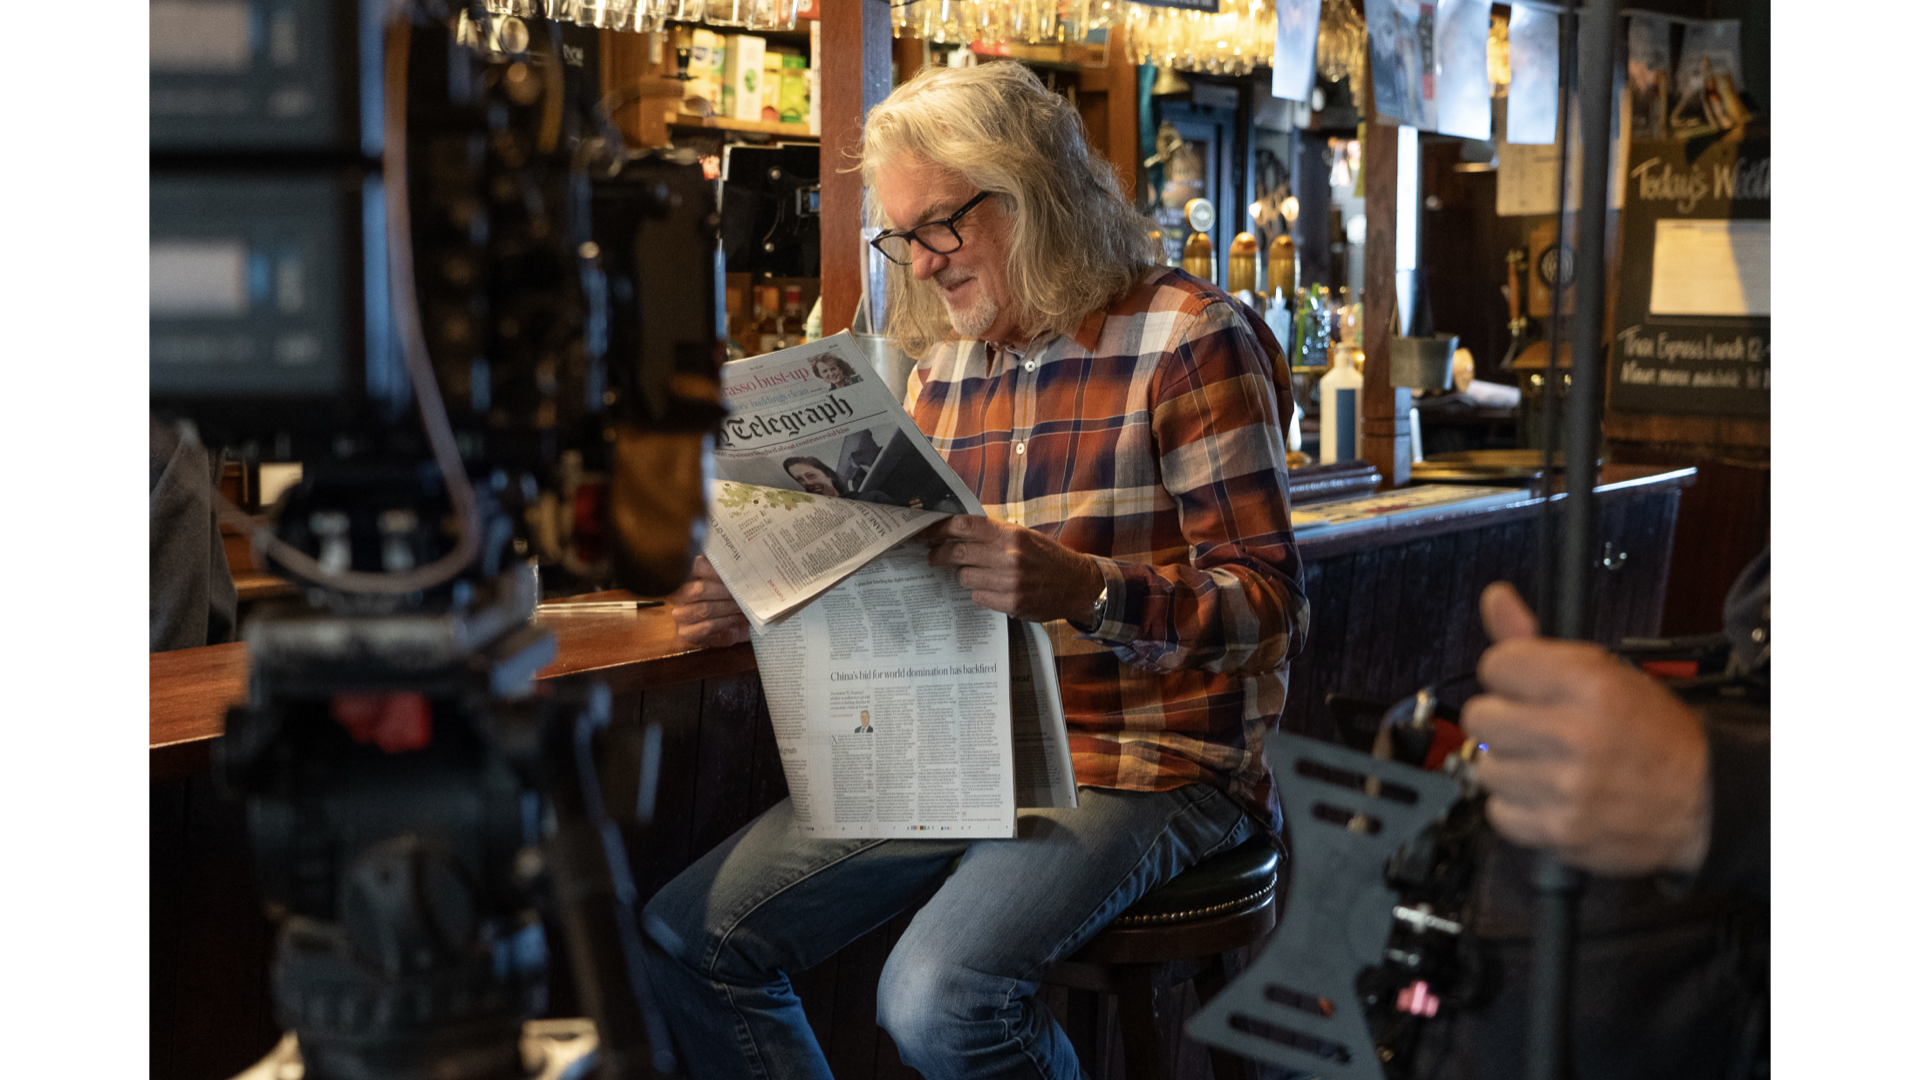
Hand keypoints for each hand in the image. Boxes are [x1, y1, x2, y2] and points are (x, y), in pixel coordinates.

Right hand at [668, 556, 750, 648]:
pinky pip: (707, 626)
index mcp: (687, 575)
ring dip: (729, 607)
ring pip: (704, 609)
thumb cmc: (728, 601)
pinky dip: (727, 621)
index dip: (716, 570)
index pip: (696, 566)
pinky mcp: (686, 633)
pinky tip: (739, 618)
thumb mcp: (727, 583)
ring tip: (744, 606)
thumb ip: (728, 573)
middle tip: (745, 592)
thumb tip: (740, 567)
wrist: (729, 628)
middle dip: (725, 592)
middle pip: (700, 590)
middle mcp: (679, 595)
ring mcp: (681, 615)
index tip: (736, 572)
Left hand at [920, 515, 1103, 624]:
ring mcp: (1009, 582)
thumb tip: (955, 530)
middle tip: (932, 556)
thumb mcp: (1023, 535)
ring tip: (974, 573)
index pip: (964, 526)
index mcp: (1011, 534)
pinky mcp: (1010, 603)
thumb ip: (992, 533)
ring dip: (963, 575)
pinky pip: (977, 596)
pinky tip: (991, 589)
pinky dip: (979, 592)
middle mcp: (1009, 556)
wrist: (1076, 584)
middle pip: (957, 553)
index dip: (939, 529)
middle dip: (939, 554)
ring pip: (964, 577)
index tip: (925, 533)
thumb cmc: (1047, 557)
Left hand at [1460, 582, 1709, 875]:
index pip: (1496, 665)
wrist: (1701, 800)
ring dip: (1510, 766)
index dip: (1509, 675)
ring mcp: (1564, 787)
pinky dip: (1517, 808)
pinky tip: (1546, 796)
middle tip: (1535, 728)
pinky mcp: (1559, 830)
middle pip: (1480, 717)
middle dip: (1503, 720)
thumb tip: (1494, 597)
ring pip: (1485, 766)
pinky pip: (1498, 812)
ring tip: (1547, 765)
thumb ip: (1536, 641)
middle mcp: (1574, 735)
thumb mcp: (1604, 673)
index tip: (1526, 688)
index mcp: (1588, 685)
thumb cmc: (1652, 734)